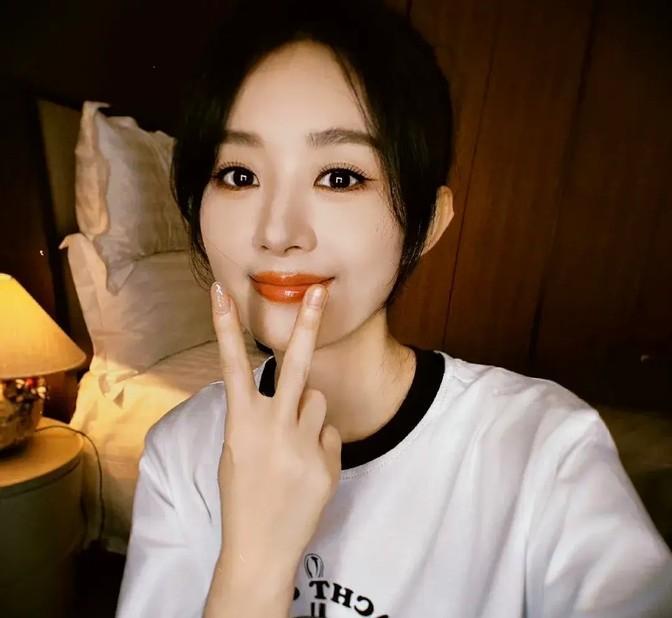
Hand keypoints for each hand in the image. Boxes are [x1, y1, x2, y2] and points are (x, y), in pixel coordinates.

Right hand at [210, 280, 341, 580]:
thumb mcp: (235, 451)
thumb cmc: (242, 495)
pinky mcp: (327, 461)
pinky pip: (329, 433)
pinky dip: (319, 443)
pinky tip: (306, 468)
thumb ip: (256, 418)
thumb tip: (291, 395)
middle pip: (295, 365)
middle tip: (319, 292)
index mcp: (242, 422)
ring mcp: (303, 444)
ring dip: (308, 413)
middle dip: (306, 324)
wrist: (261, 546)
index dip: (224, 326)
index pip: (232, 364)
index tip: (221, 292)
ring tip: (293, 447)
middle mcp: (274, 426)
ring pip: (317, 400)